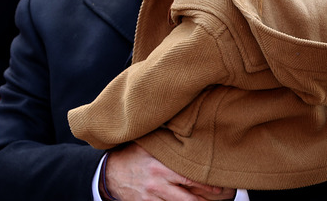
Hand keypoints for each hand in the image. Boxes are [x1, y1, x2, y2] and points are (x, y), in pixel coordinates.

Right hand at [104, 143, 235, 200]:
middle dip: (203, 199)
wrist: (108, 174)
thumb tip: (185, 132)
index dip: (205, 184)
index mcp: (160, 168)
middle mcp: (158, 185)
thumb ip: (166, 143)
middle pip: (187, 197)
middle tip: (218, 197)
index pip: (188, 178)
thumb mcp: (147, 146)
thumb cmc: (130, 156)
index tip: (217, 186)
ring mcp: (152, 197)